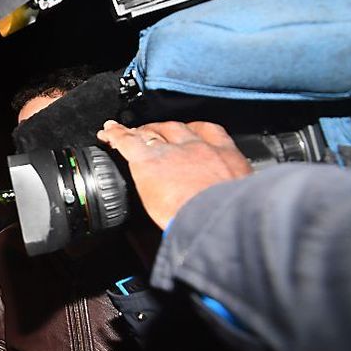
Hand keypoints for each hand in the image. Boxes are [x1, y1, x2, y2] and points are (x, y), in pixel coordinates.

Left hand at [96, 120, 252, 228]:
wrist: (219, 221)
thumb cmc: (233, 219)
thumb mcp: (242, 201)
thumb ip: (231, 193)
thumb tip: (225, 204)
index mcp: (227, 157)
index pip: (209, 132)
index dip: (194, 131)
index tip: (188, 135)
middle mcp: (199, 148)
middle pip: (176, 129)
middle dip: (164, 130)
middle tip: (153, 136)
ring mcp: (172, 152)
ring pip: (152, 132)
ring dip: (141, 132)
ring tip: (129, 134)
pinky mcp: (148, 160)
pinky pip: (127, 141)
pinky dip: (116, 135)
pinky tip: (108, 134)